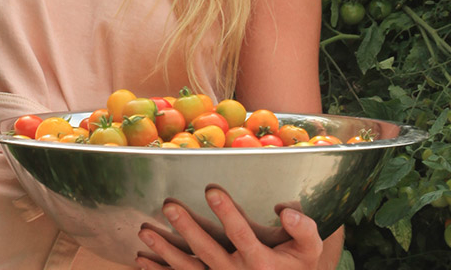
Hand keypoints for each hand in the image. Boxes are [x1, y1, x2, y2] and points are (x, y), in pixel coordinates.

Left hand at [136, 189, 322, 269]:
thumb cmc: (298, 266)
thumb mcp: (308, 250)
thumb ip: (303, 230)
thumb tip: (286, 210)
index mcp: (261, 262)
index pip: (241, 235)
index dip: (227, 213)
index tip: (211, 190)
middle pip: (208, 251)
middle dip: (187, 229)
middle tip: (169, 207)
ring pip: (189, 269)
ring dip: (165, 251)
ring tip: (145, 231)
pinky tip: (142, 260)